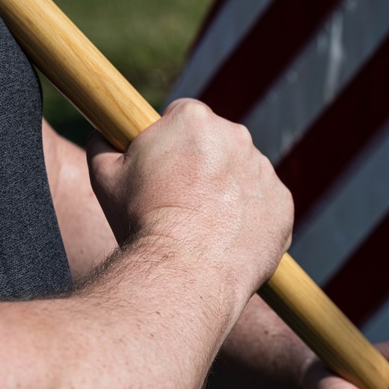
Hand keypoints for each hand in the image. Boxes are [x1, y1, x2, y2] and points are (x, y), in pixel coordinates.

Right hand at [86, 99, 292, 302]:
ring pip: (243, 175)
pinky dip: (250, 219)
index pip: (182, 116)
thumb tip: (104, 130)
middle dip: (202, 165)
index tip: (164, 167)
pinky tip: (226, 239)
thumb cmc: (141, 222)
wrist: (185, 272)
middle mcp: (237, 136)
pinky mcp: (283, 204)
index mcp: (194, 119)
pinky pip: (265, 205)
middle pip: (217, 144)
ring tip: (202, 226)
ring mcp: (265, 171)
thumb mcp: (105, 175)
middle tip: (180, 201)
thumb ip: (104, 141)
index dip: (170, 142)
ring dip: (227, 192)